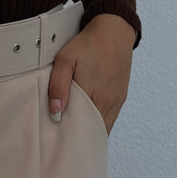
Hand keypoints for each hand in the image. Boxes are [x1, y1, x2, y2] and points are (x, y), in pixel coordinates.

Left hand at [47, 14, 134, 135]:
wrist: (114, 31)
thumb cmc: (88, 44)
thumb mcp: (65, 58)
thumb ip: (58, 85)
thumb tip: (56, 111)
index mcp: (91, 93)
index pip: (80, 126)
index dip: (70, 138)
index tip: (59, 145)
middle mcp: (106, 100)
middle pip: (92, 130)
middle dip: (79, 140)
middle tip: (65, 146)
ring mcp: (116, 100)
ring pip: (103, 127)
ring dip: (90, 134)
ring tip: (75, 140)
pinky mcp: (121, 97)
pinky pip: (110, 119)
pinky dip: (100, 126)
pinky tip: (89, 128)